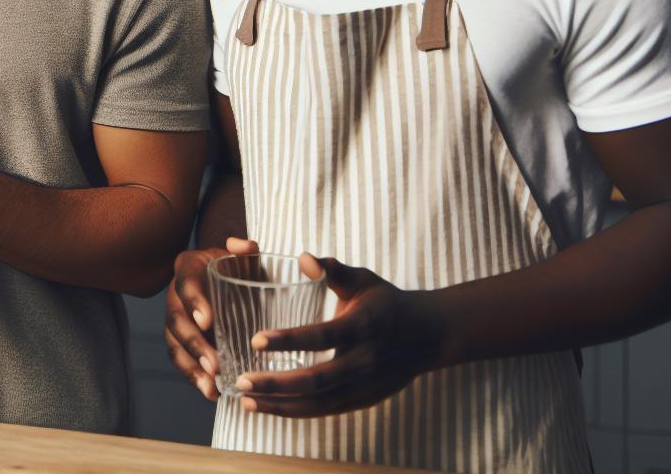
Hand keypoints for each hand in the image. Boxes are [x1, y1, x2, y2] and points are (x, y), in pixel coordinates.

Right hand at [165, 237, 258, 399]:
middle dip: (194, 344)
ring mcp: (175, 320)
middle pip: (176, 321)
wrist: (226, 276)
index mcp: (187, 268)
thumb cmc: (235, 265)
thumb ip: (245, 249)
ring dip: (192, 367)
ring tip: (211, 385)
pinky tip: (212, 393)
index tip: (209, 321)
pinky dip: (194, 378)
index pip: (185, 285)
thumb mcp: (241, 255)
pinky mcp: (180, 341)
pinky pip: (181, 361)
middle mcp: (174, 295)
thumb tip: (245, 247)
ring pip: (175, 345)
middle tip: (215, 364)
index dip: (194, 302)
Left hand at [236, 255, 449, 417]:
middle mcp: (364, 362)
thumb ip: (332, 269)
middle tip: (241, 381)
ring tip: (246, 401)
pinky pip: (324, 410)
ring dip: (280, 405)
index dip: (288, 340)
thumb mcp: (364, 279)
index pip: (322, 337)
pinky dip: (295, 412)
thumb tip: (303, 258)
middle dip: (275, 384)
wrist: (429, 336)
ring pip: (318, 403)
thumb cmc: (388, 303)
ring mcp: (365, 386)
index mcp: (363, 327)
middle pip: (316, 380)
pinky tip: (270, 408)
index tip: (256, 339)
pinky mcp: (363, 401)